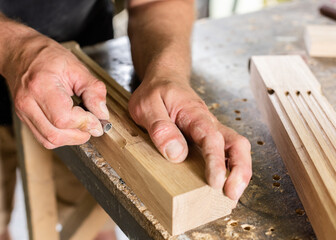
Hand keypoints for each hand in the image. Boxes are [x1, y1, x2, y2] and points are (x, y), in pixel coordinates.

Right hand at [9, 38, 108, 148]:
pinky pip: (43, 138)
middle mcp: (27, 102)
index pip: (64, 118)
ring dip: (71, 139)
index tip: (98, 121)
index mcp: (41, 86)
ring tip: (82, 126)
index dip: (85, 123)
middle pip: (55, 134)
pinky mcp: (24, 118)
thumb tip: (102, 113)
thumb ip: (93, 90)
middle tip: (92, 125)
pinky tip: (70, 127)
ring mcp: (23, 112)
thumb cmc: (46, 57)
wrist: (19, 53)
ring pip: (48, 140)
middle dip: (80, 134)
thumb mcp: (76, 67)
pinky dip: (60, 137)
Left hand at [128, 79, 251, 199]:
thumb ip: (160, 128)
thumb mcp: (146, 106)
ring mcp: (211, 129)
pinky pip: (226, 150)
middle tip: (232, 193)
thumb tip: (176, 153)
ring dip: (239, 170)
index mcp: (193, 113)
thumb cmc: (156, 91)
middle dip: (240, 169)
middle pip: (236, 143)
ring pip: (235, 147)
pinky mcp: (208, 136)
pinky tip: (225, 181)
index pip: (211, 138)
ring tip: (232, 193)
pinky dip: (231, 166)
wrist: (165, 78)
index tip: (215, 181)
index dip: (216, 161)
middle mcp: (208, 122)